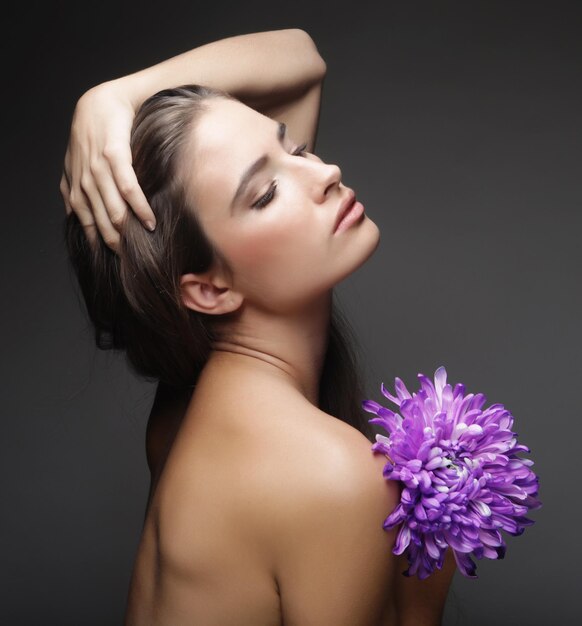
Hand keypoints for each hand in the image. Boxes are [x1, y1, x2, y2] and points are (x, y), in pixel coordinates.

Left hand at [60, 80, 155, 252]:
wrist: (103, 101)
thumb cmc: (94, 136)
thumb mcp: (77, 164)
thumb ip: (74, 189)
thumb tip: (74, 215)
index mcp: (75, 188)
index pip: (89, 226)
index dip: (103, 246)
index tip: (120, 261)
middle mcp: (83, 182)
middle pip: (102, 224)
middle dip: (119, 245)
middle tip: (137, 261)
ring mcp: (97, 168)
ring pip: (114, 210)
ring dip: (130, 231)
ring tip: (146, 245)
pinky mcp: (113, 155)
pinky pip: (127, 189)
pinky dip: (139, 208)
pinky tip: (150, 222)